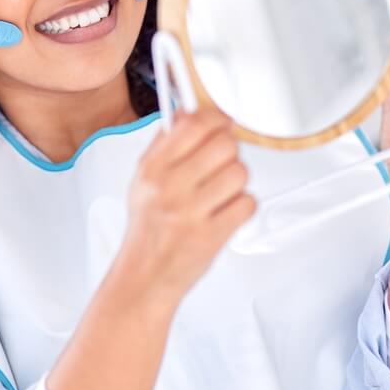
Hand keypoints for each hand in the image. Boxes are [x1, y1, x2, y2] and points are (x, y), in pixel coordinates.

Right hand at [116, 107, 255, 303]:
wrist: (145, 275)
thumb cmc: (147, 228)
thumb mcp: (142, 180)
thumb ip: (162, 145)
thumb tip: (185, 114)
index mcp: (153, 169)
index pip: (193, 125)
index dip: (215, 119)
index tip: (222, 123)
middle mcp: (170, 187)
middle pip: (224, 145)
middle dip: (229, 151)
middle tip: (222, 162)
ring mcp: (191, 212)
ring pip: (239, 173)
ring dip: (237, 181)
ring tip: (223, 191)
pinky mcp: (212, 235)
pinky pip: (247, 203)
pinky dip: (243, 206)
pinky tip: (226, 210)